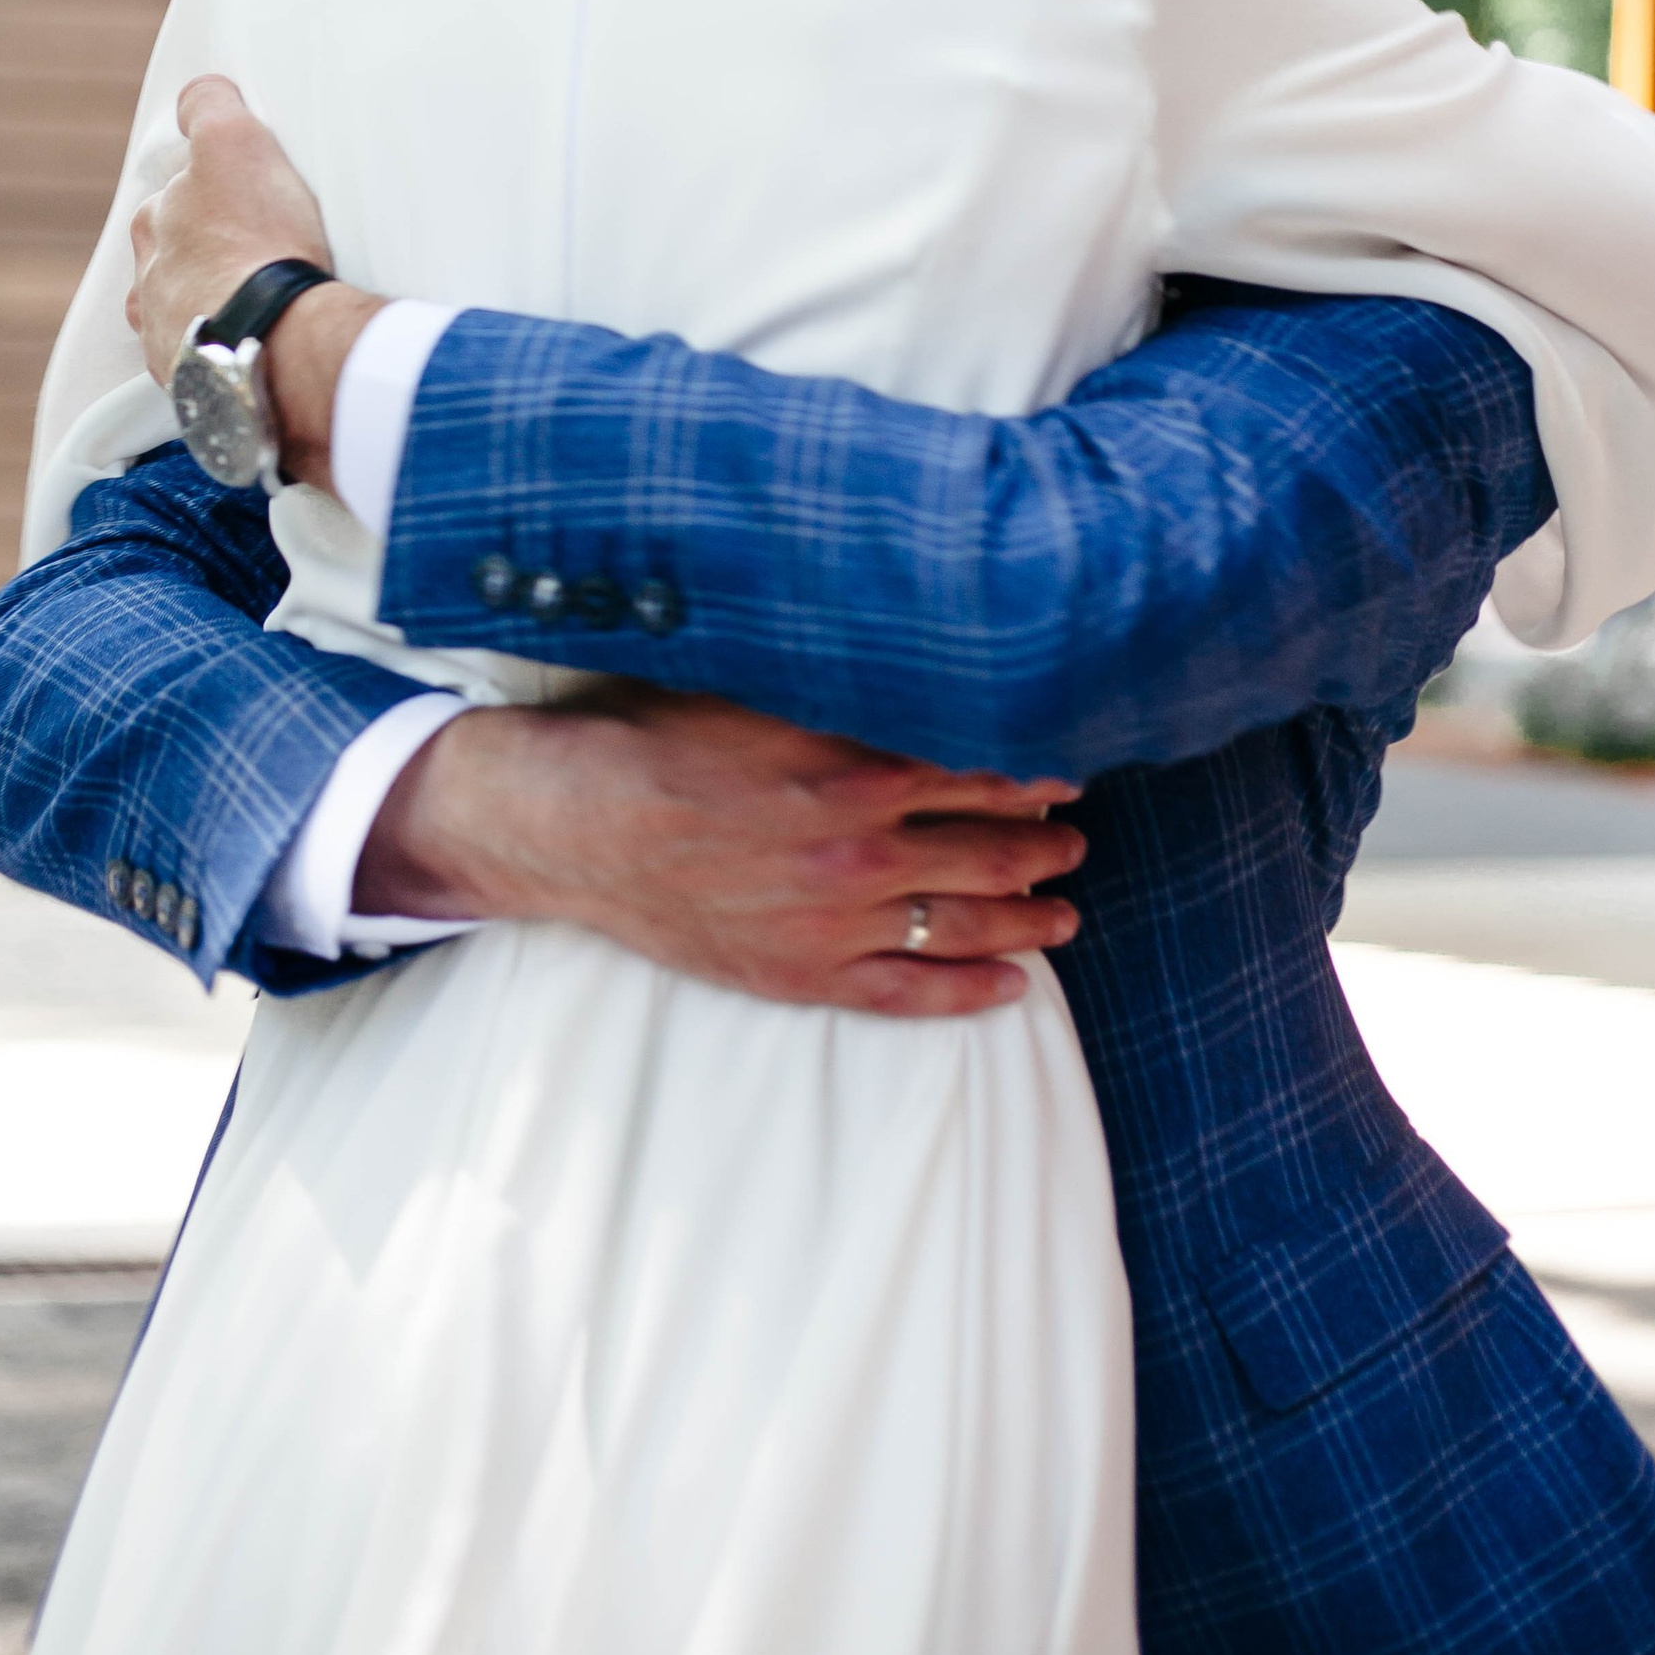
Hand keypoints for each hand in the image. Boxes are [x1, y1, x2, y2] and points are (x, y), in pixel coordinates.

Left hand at [128, 77, 333, 382]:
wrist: (274, 338)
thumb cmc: (258, 238)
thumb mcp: (234, 143)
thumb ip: (208, 107)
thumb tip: (194, 93)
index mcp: (155, 221)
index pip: (171, 194)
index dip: (205, 189)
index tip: (231, 198)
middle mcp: (149, 278)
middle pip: (168, 253)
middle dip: (195, 247)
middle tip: (246, 246)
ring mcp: (167, 332)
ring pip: (175, 308)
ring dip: (201, 300)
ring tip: (244, 300)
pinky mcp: (193, 379)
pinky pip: (199, 357)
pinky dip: (217, 346)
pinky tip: (247, 342)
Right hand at [359, 689, 1085, 1019]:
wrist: (578, 825)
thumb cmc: (663, 741)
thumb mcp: (761, 693)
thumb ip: (845, 692)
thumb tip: (918, 662)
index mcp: (851, 770)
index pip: (978, 772)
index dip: (1034, 773)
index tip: (1068, 767)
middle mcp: (857, 851)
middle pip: (985, 851)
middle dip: (1043, 846)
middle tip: (1077, 839)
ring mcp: (833, 922)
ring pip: (961, 925)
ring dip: (1026, 917)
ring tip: (1065, 911)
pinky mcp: (802, 975)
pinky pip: (906, 993)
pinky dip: (967, 992)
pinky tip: (1011, 987)